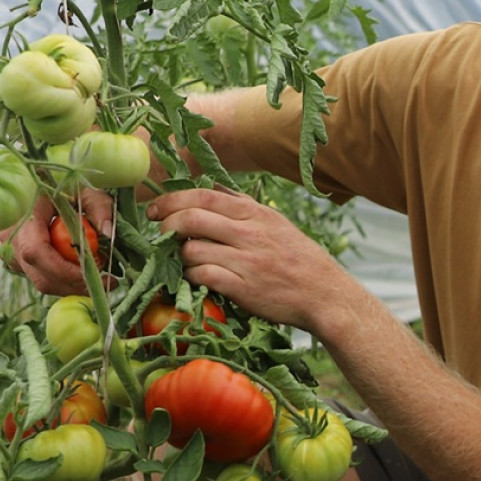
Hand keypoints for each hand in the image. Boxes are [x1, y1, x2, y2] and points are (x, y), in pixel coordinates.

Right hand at [0, 190, 114, 295]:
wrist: (40, 184)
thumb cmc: (64, 184)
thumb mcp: (86, 189)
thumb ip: (99, 206)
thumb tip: (108, 231)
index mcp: (23, 214)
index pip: (36, 251)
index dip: (65, 270)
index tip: (95, 273)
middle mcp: (10, 236)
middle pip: (40, 275)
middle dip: (76, 284)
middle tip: (108, 282)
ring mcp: (11, 251)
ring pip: (41, 281)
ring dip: (73, 285)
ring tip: (100, 277)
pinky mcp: (17, 260)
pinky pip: (40, 277)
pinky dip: (64, 280)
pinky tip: (83, 272)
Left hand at [147, 187, 349, 331]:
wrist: (324, 294)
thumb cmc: (298, 258)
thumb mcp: (275, 222)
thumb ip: (242, 205)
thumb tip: (210, 187)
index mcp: (255, 213)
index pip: (203, 196)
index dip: (172, 200)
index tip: (156, 210)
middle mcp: (249, 233)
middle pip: (191, 218)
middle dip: (166, 225)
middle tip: (159, 234)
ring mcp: (246, 261)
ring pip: (192, 249)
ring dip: (179, 255)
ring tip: (182, 260)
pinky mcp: (243, 288)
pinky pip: (203, 276)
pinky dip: (191, 276)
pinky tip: (195, 277)